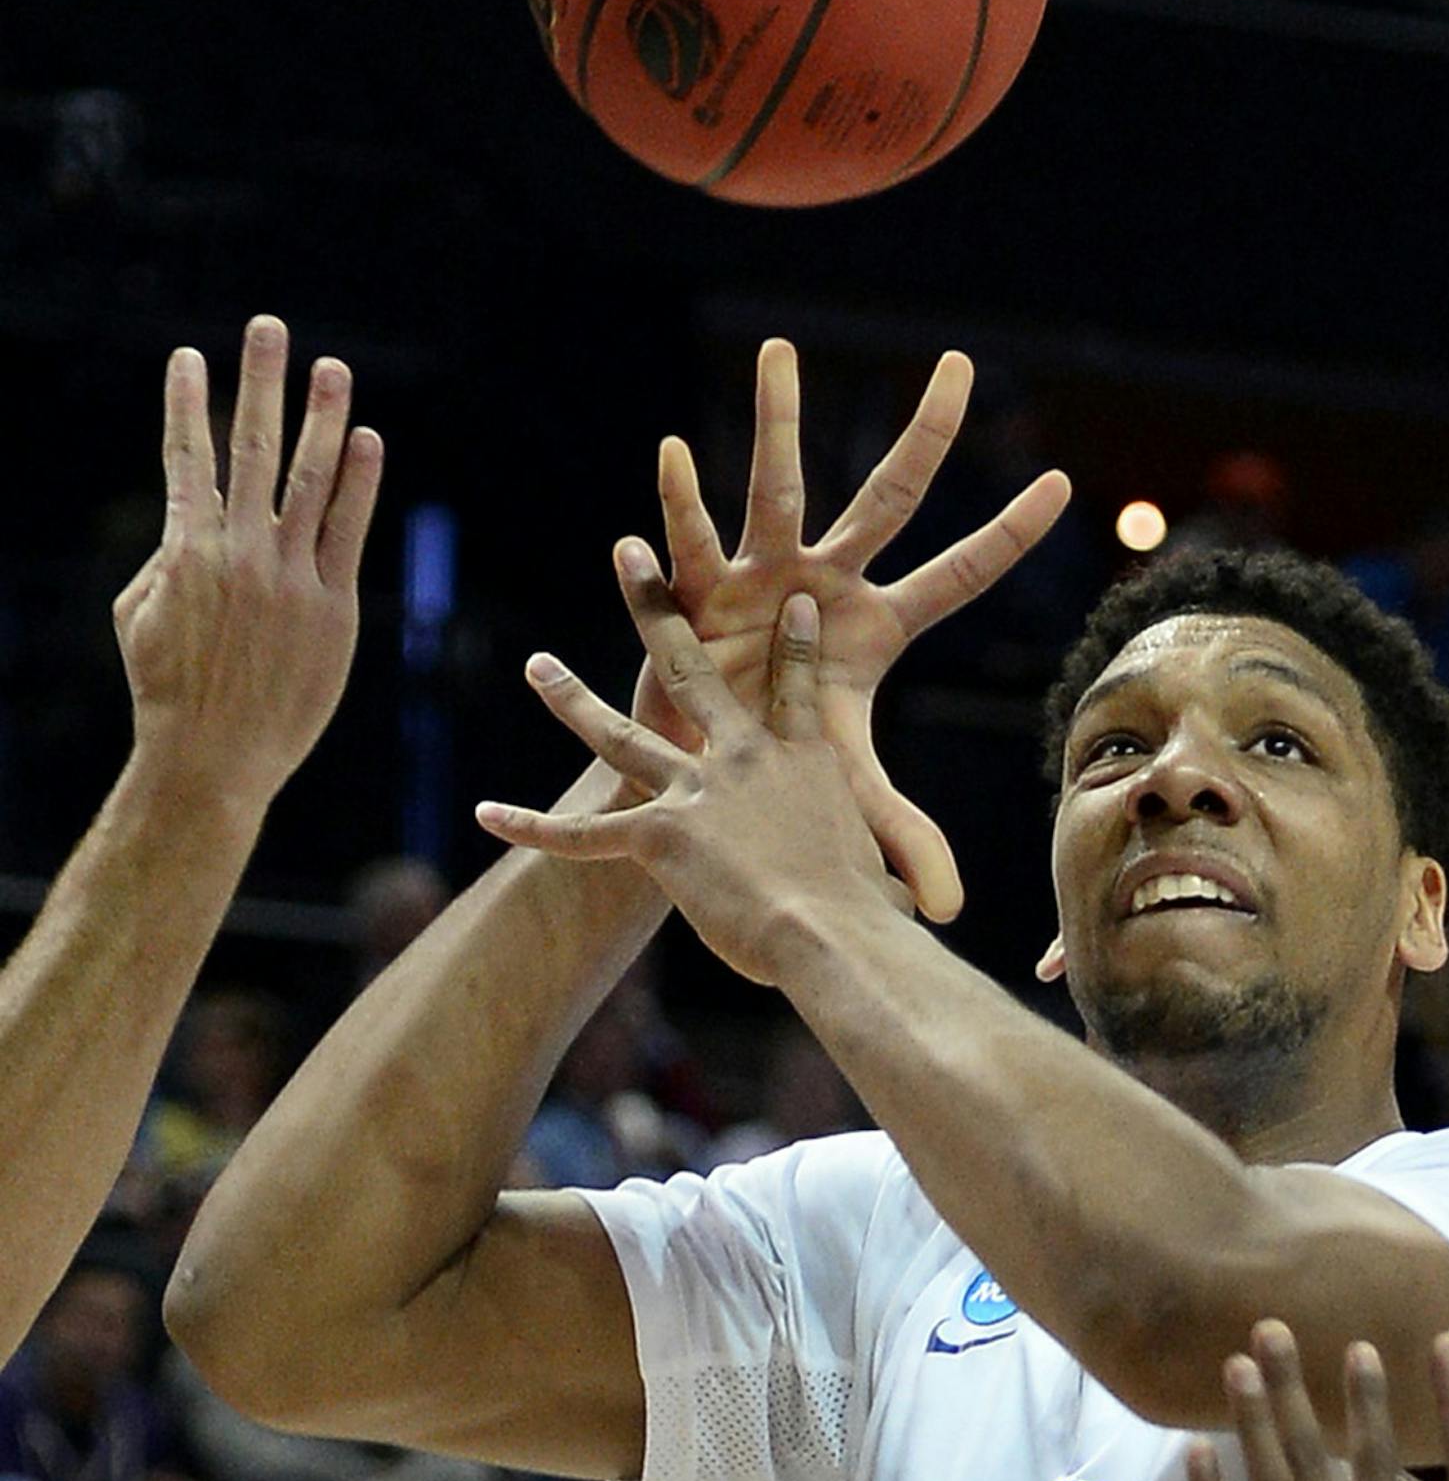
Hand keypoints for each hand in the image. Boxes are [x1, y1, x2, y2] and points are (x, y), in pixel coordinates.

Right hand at [115, 315, 382, 808]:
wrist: (215, 758)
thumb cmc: (169, 689)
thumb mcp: (138, 616)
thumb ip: (164, 559)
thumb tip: (191, 524)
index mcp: (186, 550)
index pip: (187, 458)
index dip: (189, 403)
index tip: (190, 356)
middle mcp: (240, 552)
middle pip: (252, 449)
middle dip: (260, 383)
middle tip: (269, 328)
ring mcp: (291, 576)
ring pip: (310, 479)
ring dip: (323, 417)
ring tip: (333, 367)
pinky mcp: (334, 606)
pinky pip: (350, 531)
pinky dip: (362, 483)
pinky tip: (371, 439)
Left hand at [476, 554, 903, 984]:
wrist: (829, 925)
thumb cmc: (864, 911)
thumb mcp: (886, 877)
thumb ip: (900, 878)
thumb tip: (930, 912)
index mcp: (803, 760)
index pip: (797, 686)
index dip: (794, 643)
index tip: (796, 601)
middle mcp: (744, 758)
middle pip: (691, 673)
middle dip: (655, 610)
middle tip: (627, 555)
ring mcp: (697, 791)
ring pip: (621, 736)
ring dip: (571, 697)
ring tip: (537, 663)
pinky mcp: (660, 835)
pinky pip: (582, 834)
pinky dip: (532, 828)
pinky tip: (485, 813)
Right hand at [637, 337, 1068, 921]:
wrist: (693, 771)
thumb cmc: (776, 766)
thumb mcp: (843, 790)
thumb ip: (898, 836)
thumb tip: (947, 911)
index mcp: (877, 626)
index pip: (959, 574)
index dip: (1007, 536)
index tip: (1062, 485)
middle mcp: (829, 581)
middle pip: (889, 497)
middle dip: (924, 434)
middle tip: (956, 363)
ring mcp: (765, 575)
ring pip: (779, 486)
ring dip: (779, 422)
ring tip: (776, 353)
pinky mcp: (697, 589)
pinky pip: (690, 538)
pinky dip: (681, 502)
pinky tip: (677, 454)